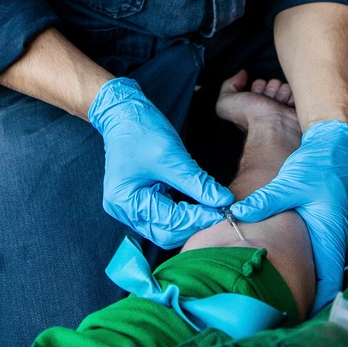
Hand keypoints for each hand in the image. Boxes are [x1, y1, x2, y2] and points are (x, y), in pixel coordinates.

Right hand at [88, 78, 232, 248]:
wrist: (123, 113)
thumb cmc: (141, 130)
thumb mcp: (172, 156)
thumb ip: (197, 182)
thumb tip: (223, 200)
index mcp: (126, 201)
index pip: (169, 221)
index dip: (198, 218)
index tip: (224, 211)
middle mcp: (125, 210)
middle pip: (165, 233)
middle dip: (193, 225)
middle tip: (220, 213)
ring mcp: (130, 208)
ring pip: (165, 228)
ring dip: (188, 222)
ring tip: (212, 210)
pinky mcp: (140, 201)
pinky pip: (163, 216)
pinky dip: (181, 214)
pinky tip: (198, 205)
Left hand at [229, 120, 347, 311]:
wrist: (336, 145)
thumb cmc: (319, 164)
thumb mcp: (290, 182)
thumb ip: (265, 201)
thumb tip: (237, 213)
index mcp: (330, 235)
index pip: (329, 284)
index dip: (315, 306)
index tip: (296, 321)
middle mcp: (333, 240)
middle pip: (322, 283)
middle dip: (304, 300)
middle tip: (278, 315)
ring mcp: (330, 236)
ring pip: (318, 270)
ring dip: (303, 284)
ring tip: (277, 300)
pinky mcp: (324, 228)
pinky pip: (315, 255)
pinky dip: (303, 267)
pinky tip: (284, 269)